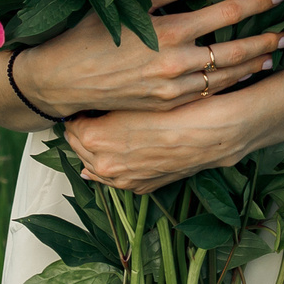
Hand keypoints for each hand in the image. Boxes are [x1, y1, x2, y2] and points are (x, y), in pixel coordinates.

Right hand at [15, 0, 283, 117]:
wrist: (62, 79)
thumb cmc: (90, 34)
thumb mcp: (129, 3)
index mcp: (170, 30)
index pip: (227, 13)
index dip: (257, 4)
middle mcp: (177, 62)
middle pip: (236, 50)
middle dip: (266, 40)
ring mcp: (173, 88)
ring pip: (225, 76)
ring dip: (252, 65)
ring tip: (273, 55)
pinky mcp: (166, 105)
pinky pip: (207, 95)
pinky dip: (228, 85)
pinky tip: (241, 77)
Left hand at [64, 95, 254, 193]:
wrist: (212, 131)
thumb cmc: (176, 107)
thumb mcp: (136, 97)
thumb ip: (105, 102)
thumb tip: (88, 100)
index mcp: (95, 138)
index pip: (71, 123)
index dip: (78, 110)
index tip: (83, 101)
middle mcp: (103, 164)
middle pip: (77, 146)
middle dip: (81, 131)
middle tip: (88, 114)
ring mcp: (122, 179)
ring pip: (92, 165)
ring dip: (92, 150)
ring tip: (98, 132)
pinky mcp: (140, 187)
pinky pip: (113, 180)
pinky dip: (109, 168)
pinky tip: (111, 157)